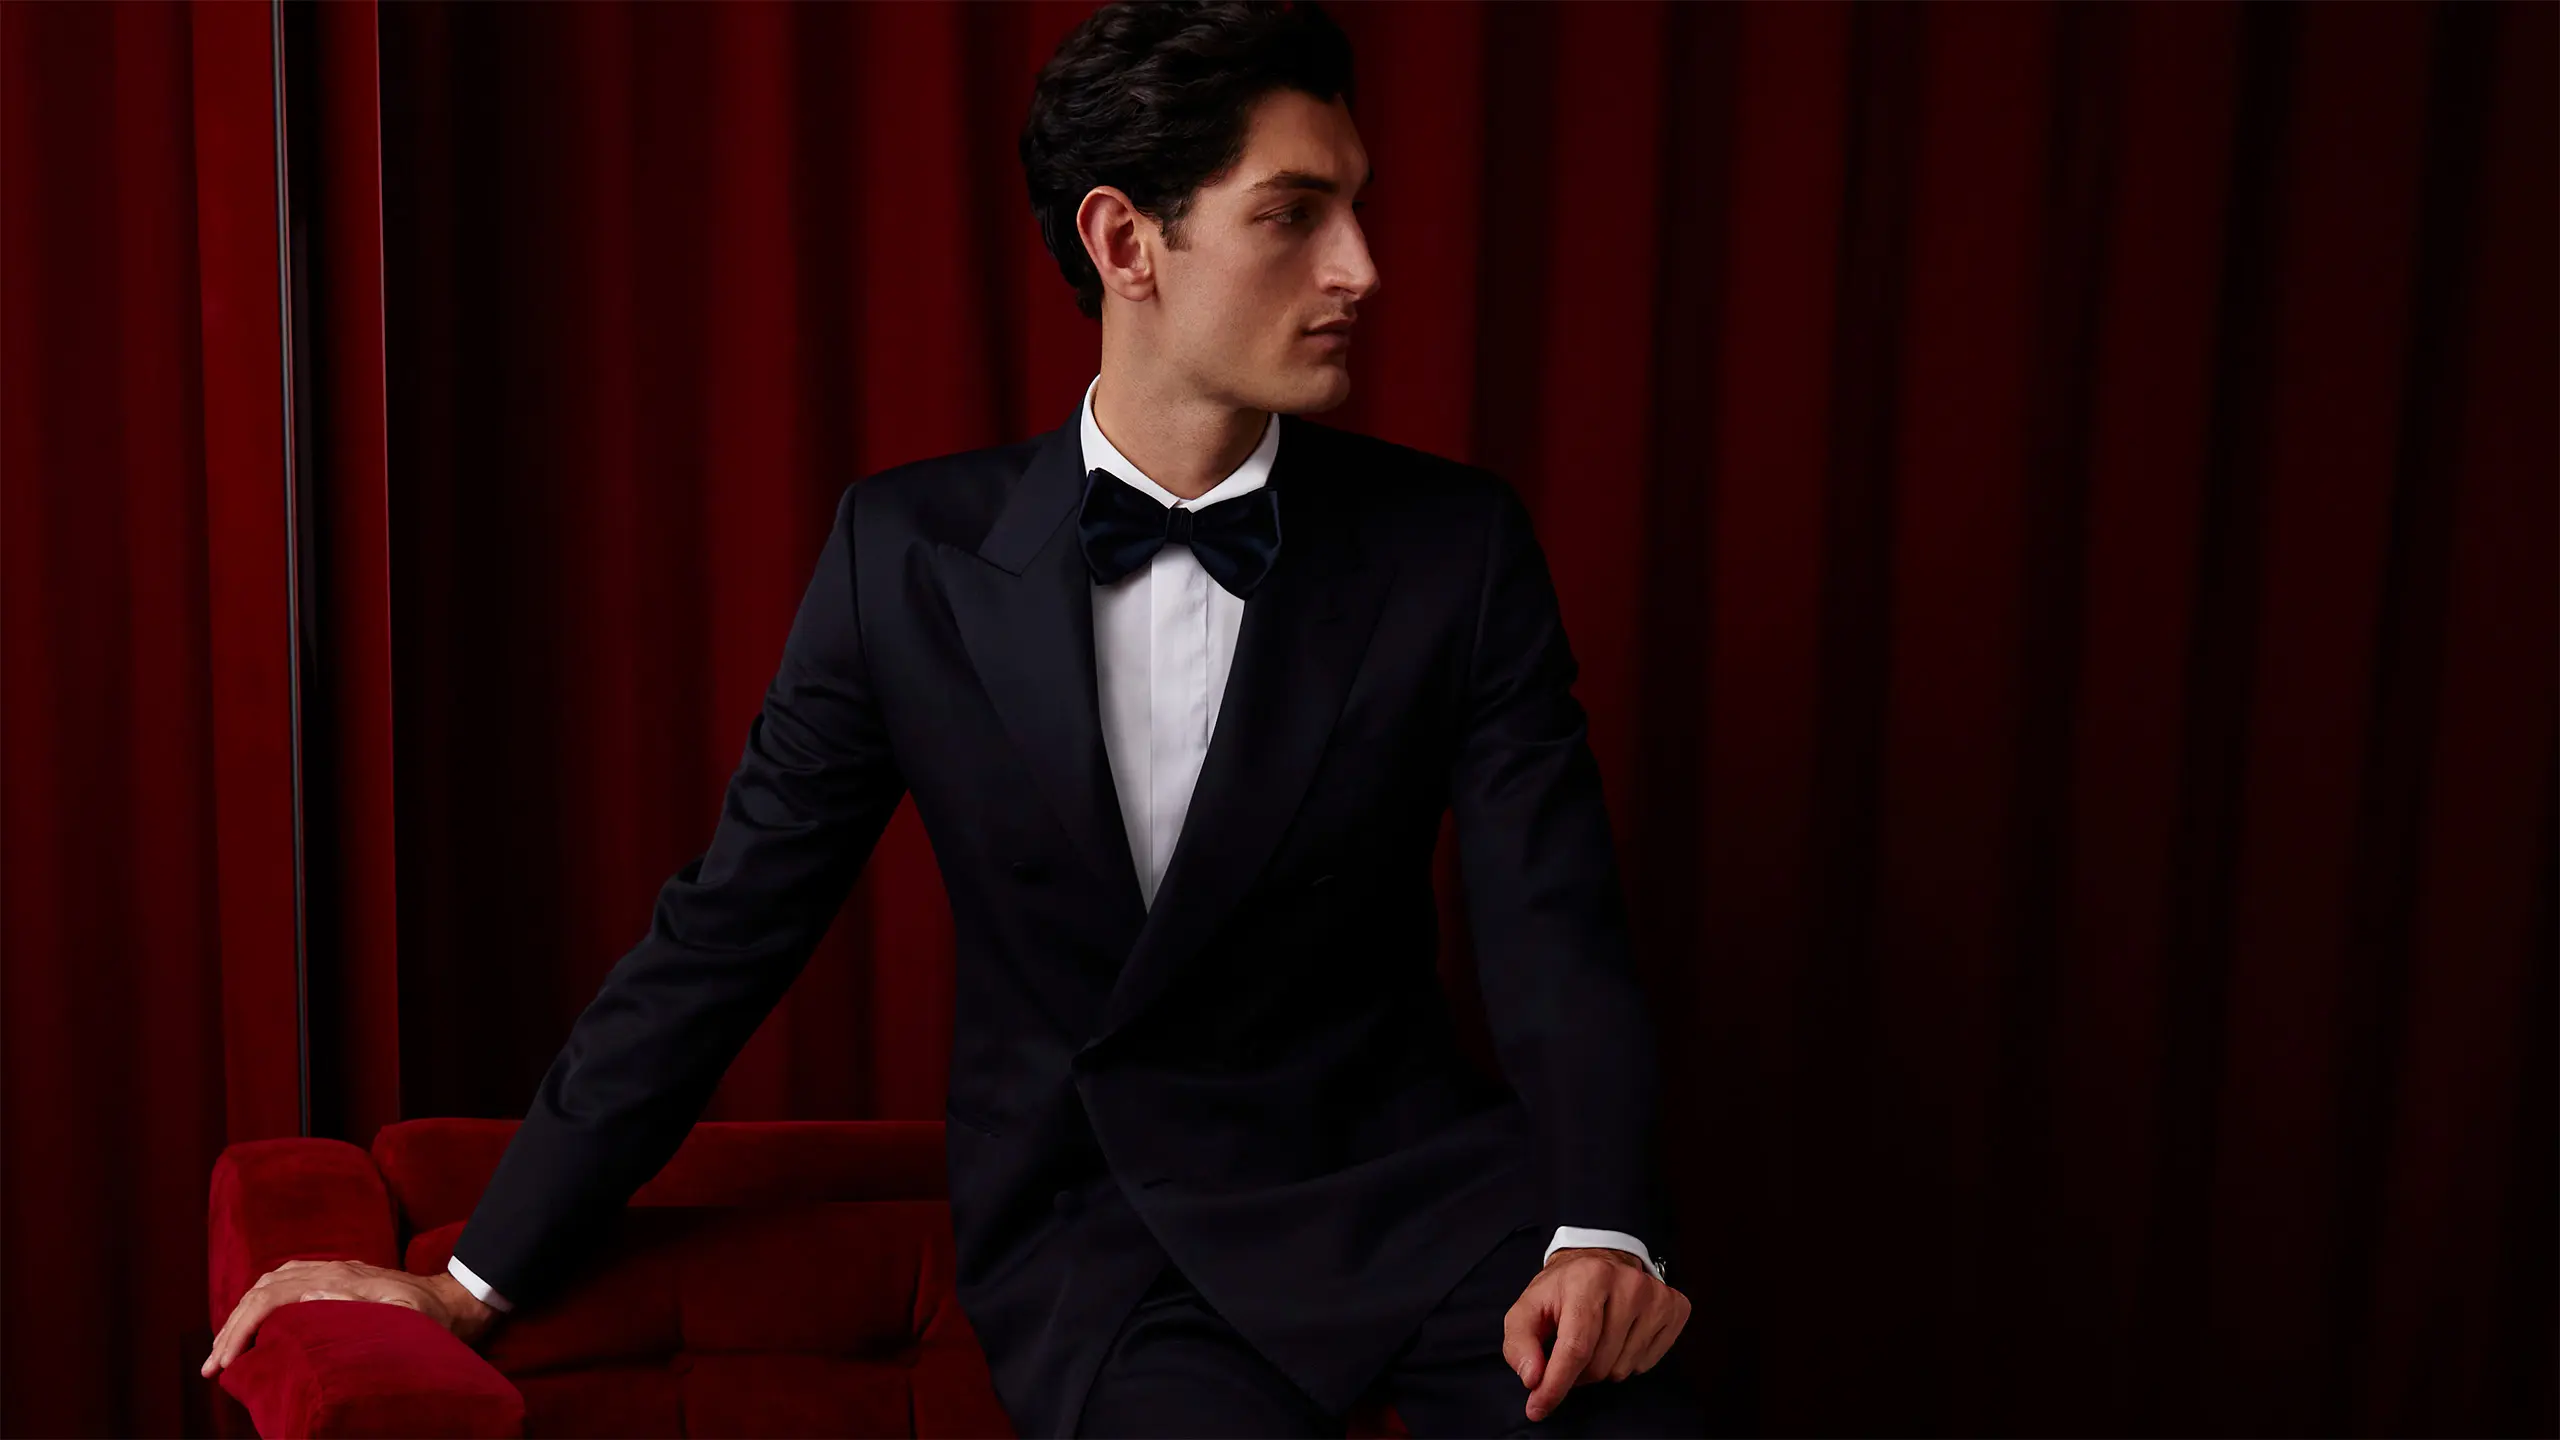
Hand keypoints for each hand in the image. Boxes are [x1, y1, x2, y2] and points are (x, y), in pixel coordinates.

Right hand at [202, 1260, 498, 1376]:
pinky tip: (255, 1318)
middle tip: (211, 1367)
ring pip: (270, 1284)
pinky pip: (287, 1281)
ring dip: (240, 1314)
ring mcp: (335, 1271)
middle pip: (262, 1291)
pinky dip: (261, 1299)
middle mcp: (331, 1271)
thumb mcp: (405, 1313)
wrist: (458, 1299)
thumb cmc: (434, 1315)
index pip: (271, 1298)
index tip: (225, 1362)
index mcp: (340, 1280)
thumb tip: (307, 1296)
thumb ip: (361, 1303)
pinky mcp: (340, 1277)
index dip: (242, 1328)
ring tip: (224, 1348)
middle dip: (230, 1328)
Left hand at [1502, 1247, 1689, 1422]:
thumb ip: (1519, 1344)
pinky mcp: (1675, 1309)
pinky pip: (1646, 1364)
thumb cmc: (1563, 1290)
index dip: (1555, 1385)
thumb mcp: (1528, 1309)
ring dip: (1603, 1367)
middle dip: (1578, 1372)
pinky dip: (1627, 1361)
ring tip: (1595, 1340)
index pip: (1575, 1347)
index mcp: (1587, 1278)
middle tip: (1571, 1350)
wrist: (1600, 1261)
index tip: (1538, 1408)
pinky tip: (1620, 1337)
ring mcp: (1656, 1296)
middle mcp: (1628, 1284)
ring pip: (1623, 1370)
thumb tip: (1533, 1378)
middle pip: (1599, 1365)